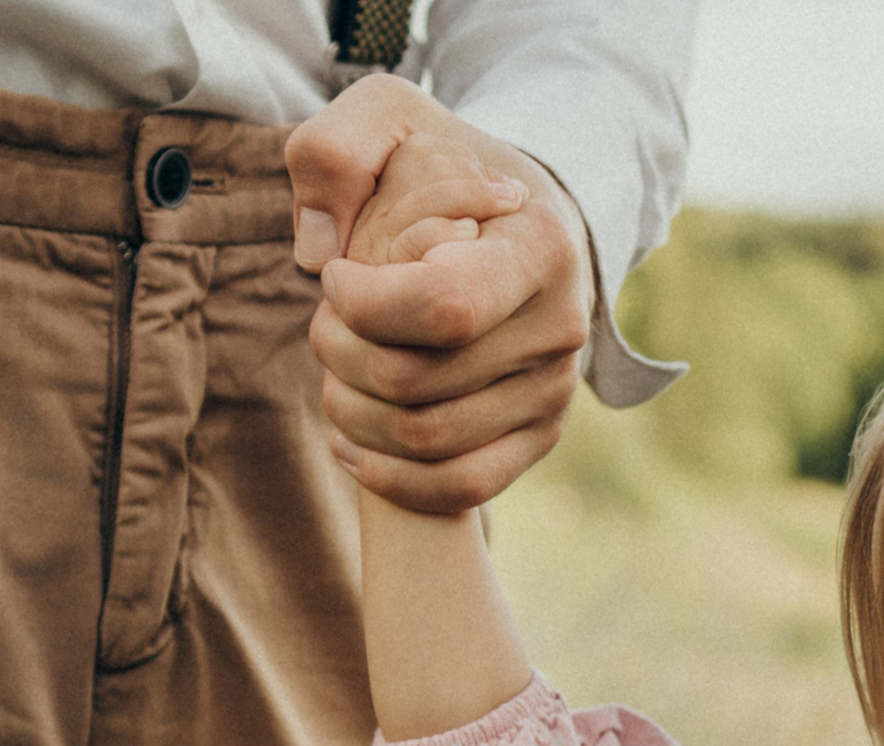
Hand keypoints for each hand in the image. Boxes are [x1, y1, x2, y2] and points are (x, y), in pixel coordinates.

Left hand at [288, 74, 593, 512]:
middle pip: (415, 383)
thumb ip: (335, 150)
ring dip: (351, 411)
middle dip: (339, 354)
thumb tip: (319, 252)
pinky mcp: (539, 437)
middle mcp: (563, 326)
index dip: (363, 306)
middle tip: (329, 318)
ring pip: (425, 441)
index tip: (337, 275)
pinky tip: (351, 438)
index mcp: (541, 245)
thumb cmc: (441, 170)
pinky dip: (389, 477)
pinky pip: (461, 488)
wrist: (514, 221)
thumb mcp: (387, 118)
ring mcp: (555, 390)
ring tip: (338, 369)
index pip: (444, 309)